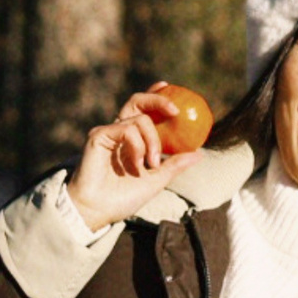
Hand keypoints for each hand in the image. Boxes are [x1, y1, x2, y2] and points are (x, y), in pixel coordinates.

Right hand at [69, 88, 206, 231]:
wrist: (98, 211)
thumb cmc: (123, 198)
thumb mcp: (157, 179)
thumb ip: (175, 164)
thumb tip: (199, 153)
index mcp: (131, 140)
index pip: (142, 111)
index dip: (154, 96)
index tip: (168, 86)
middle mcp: (119, 133)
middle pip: (137, 102)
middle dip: (157, 100)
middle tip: (175, 111)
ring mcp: (108, 133)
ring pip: (139, 118)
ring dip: (153, 141)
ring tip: (151, 163)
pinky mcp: (98, 136)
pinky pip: (127, 128)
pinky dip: (138, 146)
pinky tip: (137, 165)